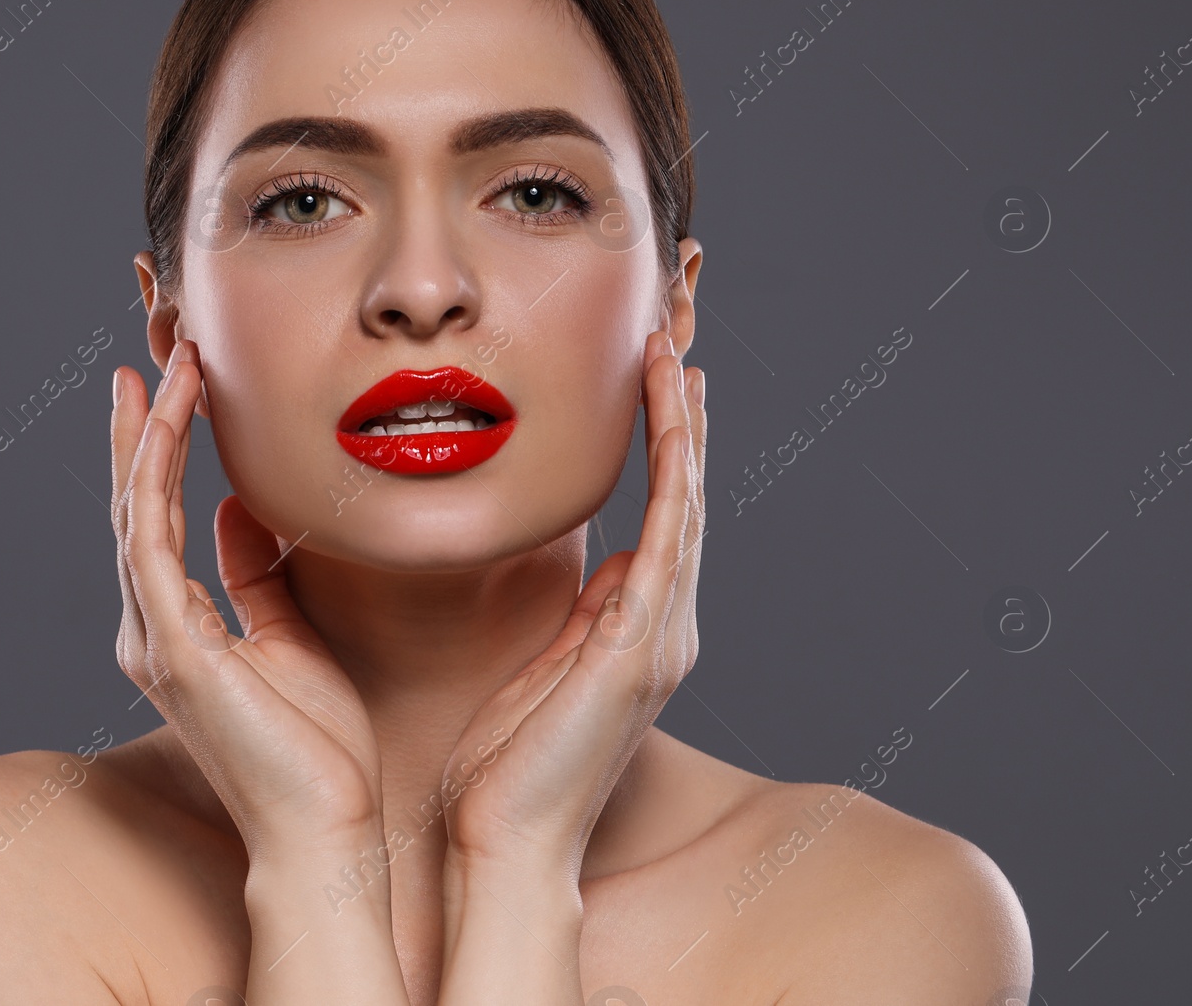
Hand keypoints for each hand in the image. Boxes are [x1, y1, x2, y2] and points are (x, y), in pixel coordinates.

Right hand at [110, 340, 387, 857]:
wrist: (327, 829)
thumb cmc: (320, 749)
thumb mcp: (288, 637)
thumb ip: (256, 576)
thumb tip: (240, 509)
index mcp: (179, 630)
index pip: (160, 518)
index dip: (160, 449)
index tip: (176, 386)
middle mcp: (152, 630)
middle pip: (134, 504)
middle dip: (142, 426)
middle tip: (157, 353)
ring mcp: (154, 641)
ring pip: (135, 511)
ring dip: (147, 434)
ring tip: (164, 366)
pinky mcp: (174, 650)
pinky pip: (152, 541)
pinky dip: (155, 475)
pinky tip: (166, 422)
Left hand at [440, 328, 705, 872]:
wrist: (505, 845)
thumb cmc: (504, 771)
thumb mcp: (543, 671)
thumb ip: (580, 619)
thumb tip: (606, 569)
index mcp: (636, 632)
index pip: (661, 521)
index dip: (664, 451)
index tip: (654, 386)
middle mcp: (664, 628)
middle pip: (685, 502)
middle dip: (681, 421)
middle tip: (674, 347)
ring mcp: (663, 636)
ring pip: (687, 505)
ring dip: (681, 426)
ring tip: (673, 356)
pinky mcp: (644, 644)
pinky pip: (670, 534)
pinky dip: (674, 467)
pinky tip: (672, 413)